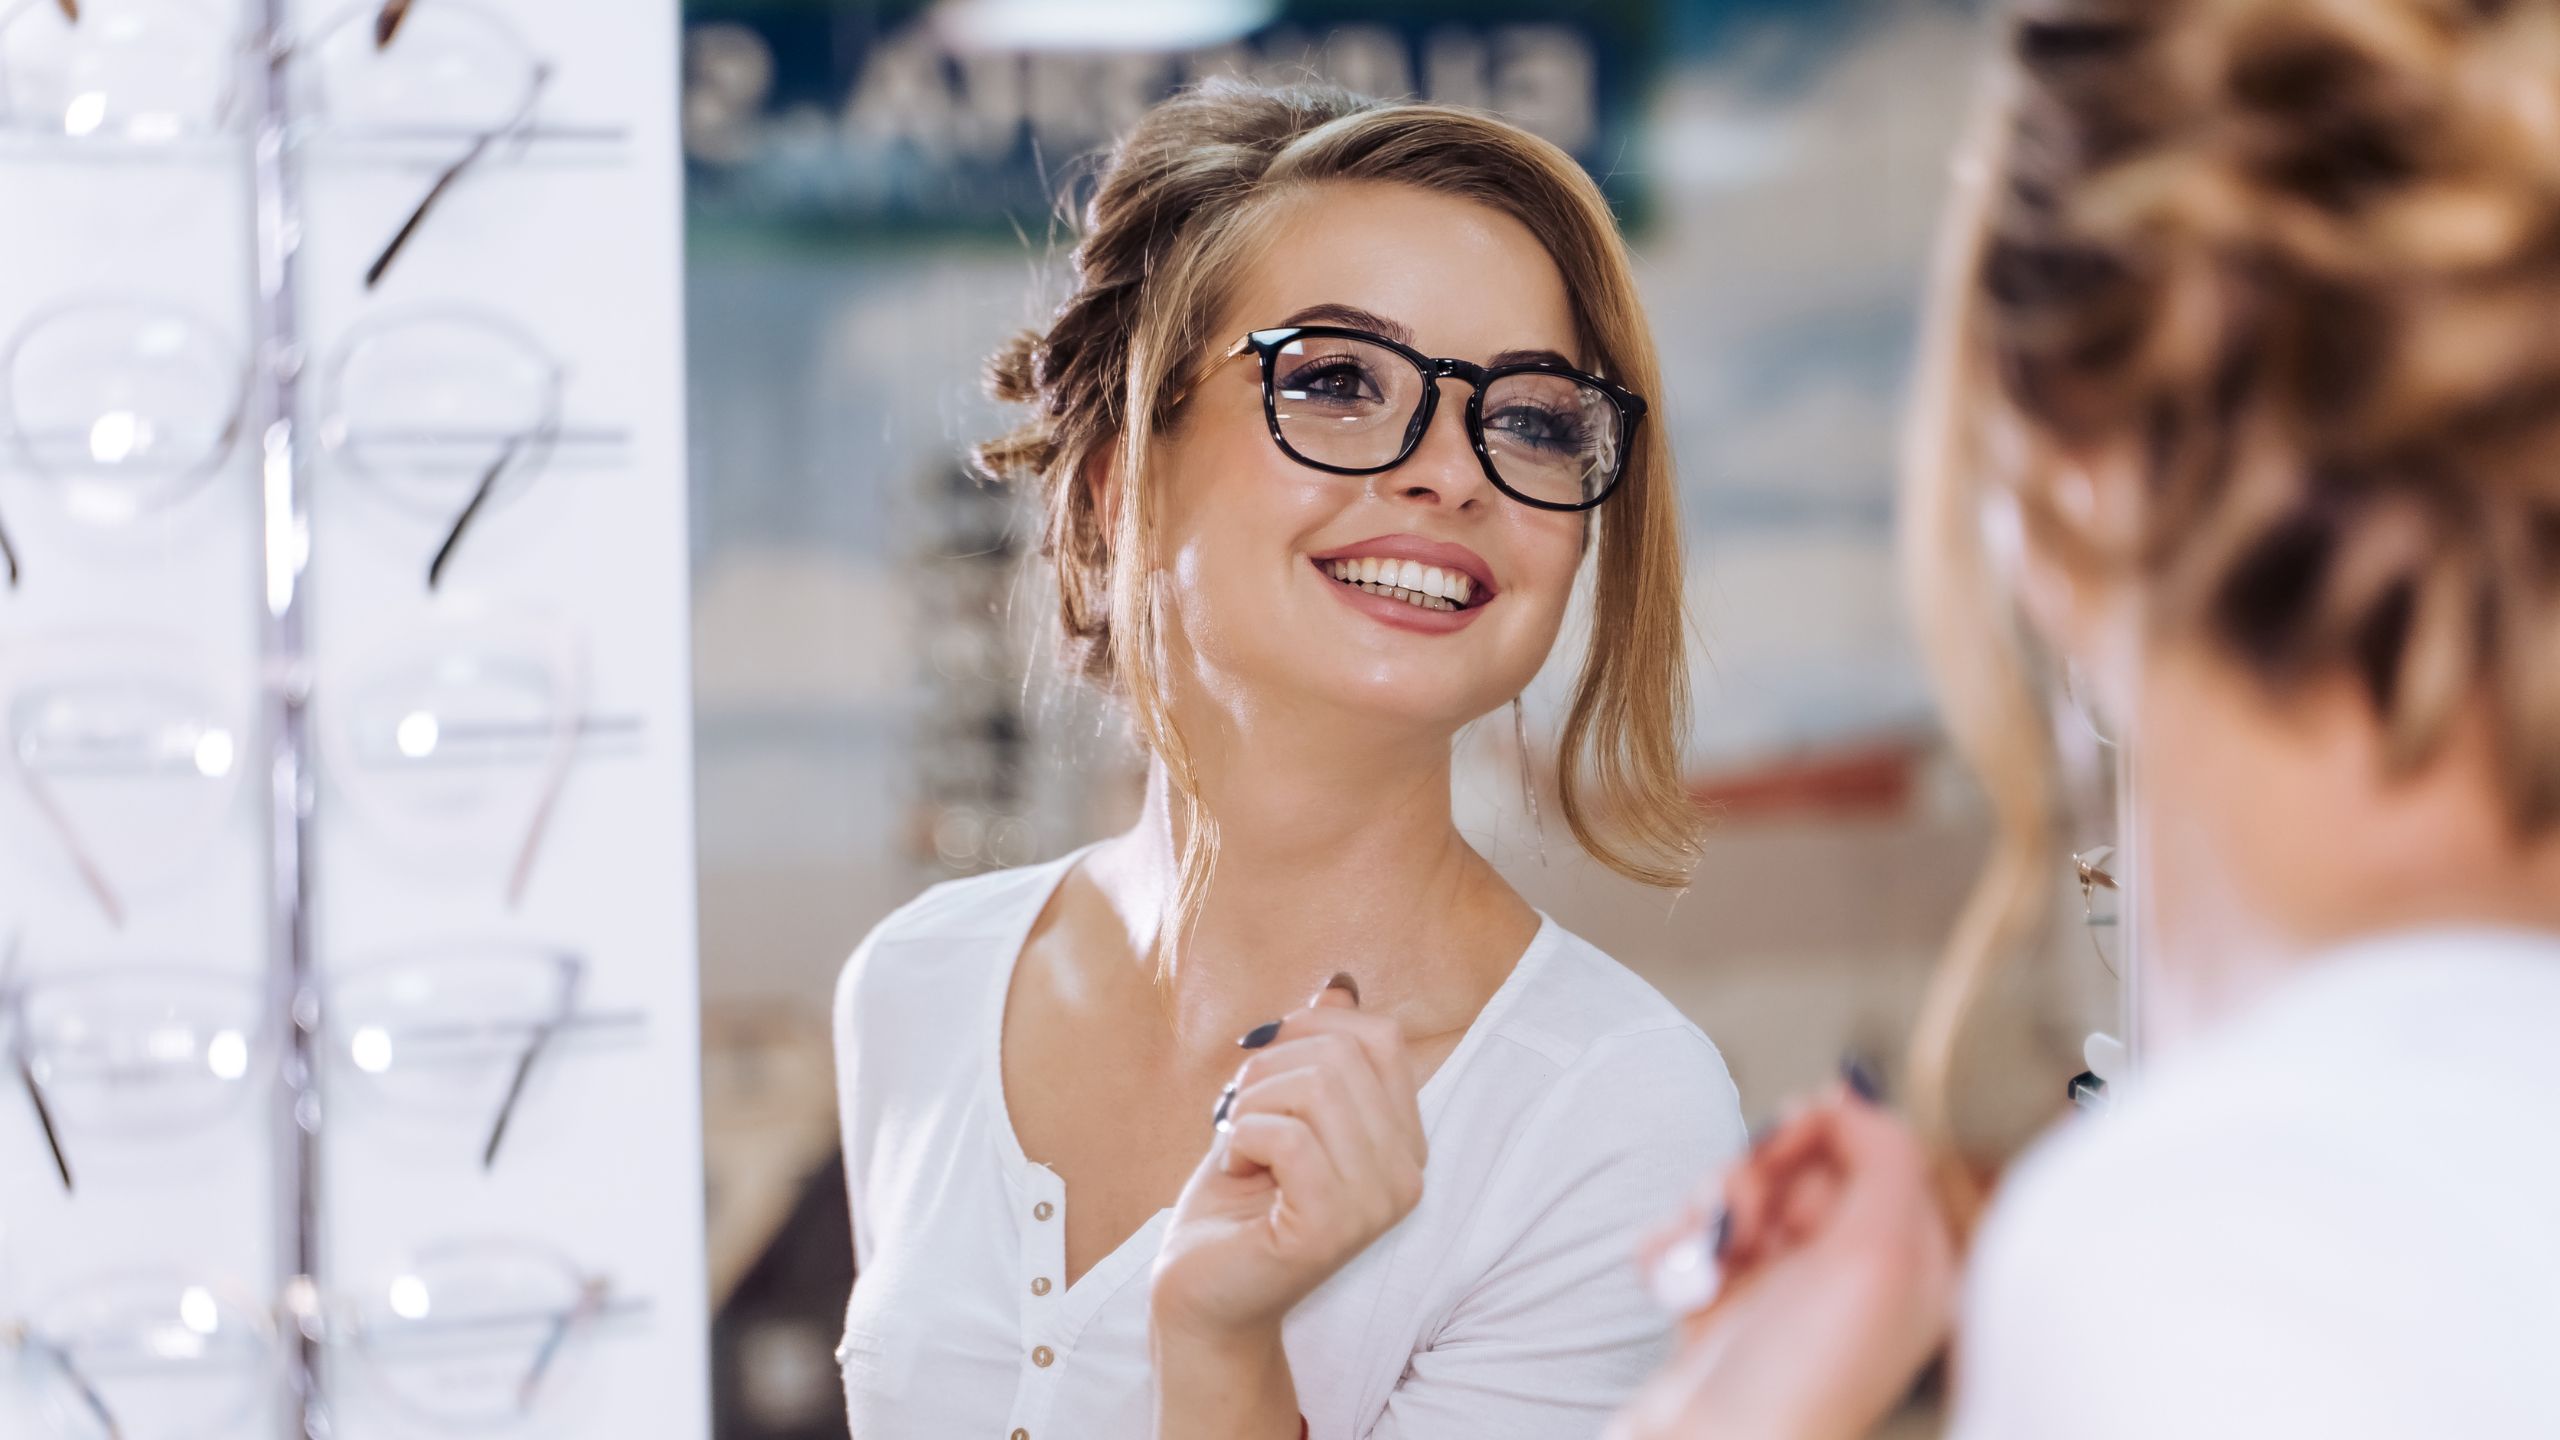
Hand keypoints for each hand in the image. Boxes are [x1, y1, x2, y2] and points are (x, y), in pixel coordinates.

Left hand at [1152, 974, 1429, 1339]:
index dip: (1311, 1025)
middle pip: (1342, 1055)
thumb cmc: (1237, 1200)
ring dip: (1252, 1106)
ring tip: (1239, 1144)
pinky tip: (1236, 1170)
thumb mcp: (1277, 1108)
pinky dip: (1242, 1139)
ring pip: (1316, 1088)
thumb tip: (1340, 985)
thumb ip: (1316, 1052)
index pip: (1380, 1037)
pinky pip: (1287, 1137)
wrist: (1200, 1289)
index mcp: (1403, 1142)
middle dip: (1268, 1069)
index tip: (1264, 1063)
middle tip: (1239, 1114)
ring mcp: (1375, 1204)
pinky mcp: (1332, 1227)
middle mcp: (1406, 1174)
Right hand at [1607, 1085, 1957, 1439]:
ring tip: (1713, 1258)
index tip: (1790, 1130)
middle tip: (1749, 1217)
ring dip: (1710, 1208)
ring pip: (1736, 1192)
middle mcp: (1850, 1271)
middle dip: (1757, 1173)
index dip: (1824, 1126)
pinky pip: (1689, 1237)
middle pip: (1799, 1163)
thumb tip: (1853, 1098)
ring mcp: (1782, 1289)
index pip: (1874, 1146)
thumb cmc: (1808, 1374)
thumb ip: (1886, 1157)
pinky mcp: (1719, 1306)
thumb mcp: (1881, 1256)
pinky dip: (1674, 1247)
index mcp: (1912, 1260)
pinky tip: (1678, 1282)